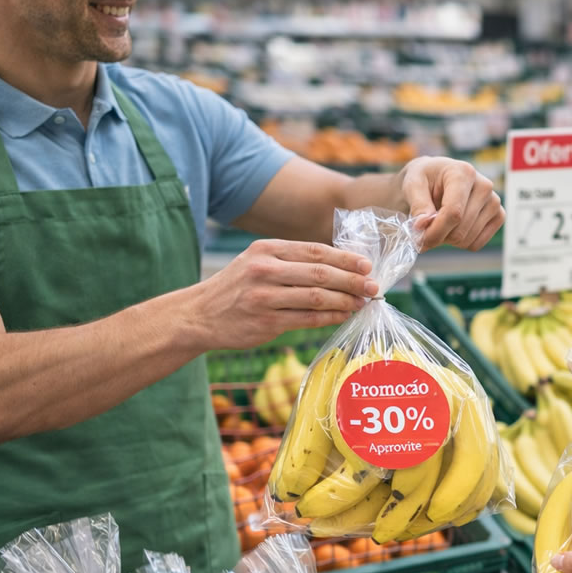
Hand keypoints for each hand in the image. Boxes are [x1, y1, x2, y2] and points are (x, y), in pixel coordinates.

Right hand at [190, 239, 375, 349]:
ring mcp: (264, 297)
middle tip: (373, 286)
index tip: (366, 265)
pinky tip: (343, 315)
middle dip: (352, 280)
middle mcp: (264, 270)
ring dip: (345, 300)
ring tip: (362, 302)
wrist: (198, 315)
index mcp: (266, 250)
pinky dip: (330, 317)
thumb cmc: (236, 288)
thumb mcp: (256, 262)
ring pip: (316, 297)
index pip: (315, 251)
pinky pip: (307, 319)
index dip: (345, 259)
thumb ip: (292, 261)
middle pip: (320, 274)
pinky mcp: (266, 322)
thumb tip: (340, 266)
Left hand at [397, 156, 504, 250]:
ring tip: (439, 223)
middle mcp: (484, 186)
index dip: (435, 231)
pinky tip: (452, 227)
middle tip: (424, 231)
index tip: (419, 239)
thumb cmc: (424, 179)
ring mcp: (494, 202)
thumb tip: (422, 225)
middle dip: (438, 236)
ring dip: (448, 240)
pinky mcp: (499, 216)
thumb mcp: (412, 185)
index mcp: (464, 172)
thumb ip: (417, 205)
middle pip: (460, 229)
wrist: (435, 178)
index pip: (454, 212)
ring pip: (467, 239)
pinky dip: (460, 243)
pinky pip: (476, 244)